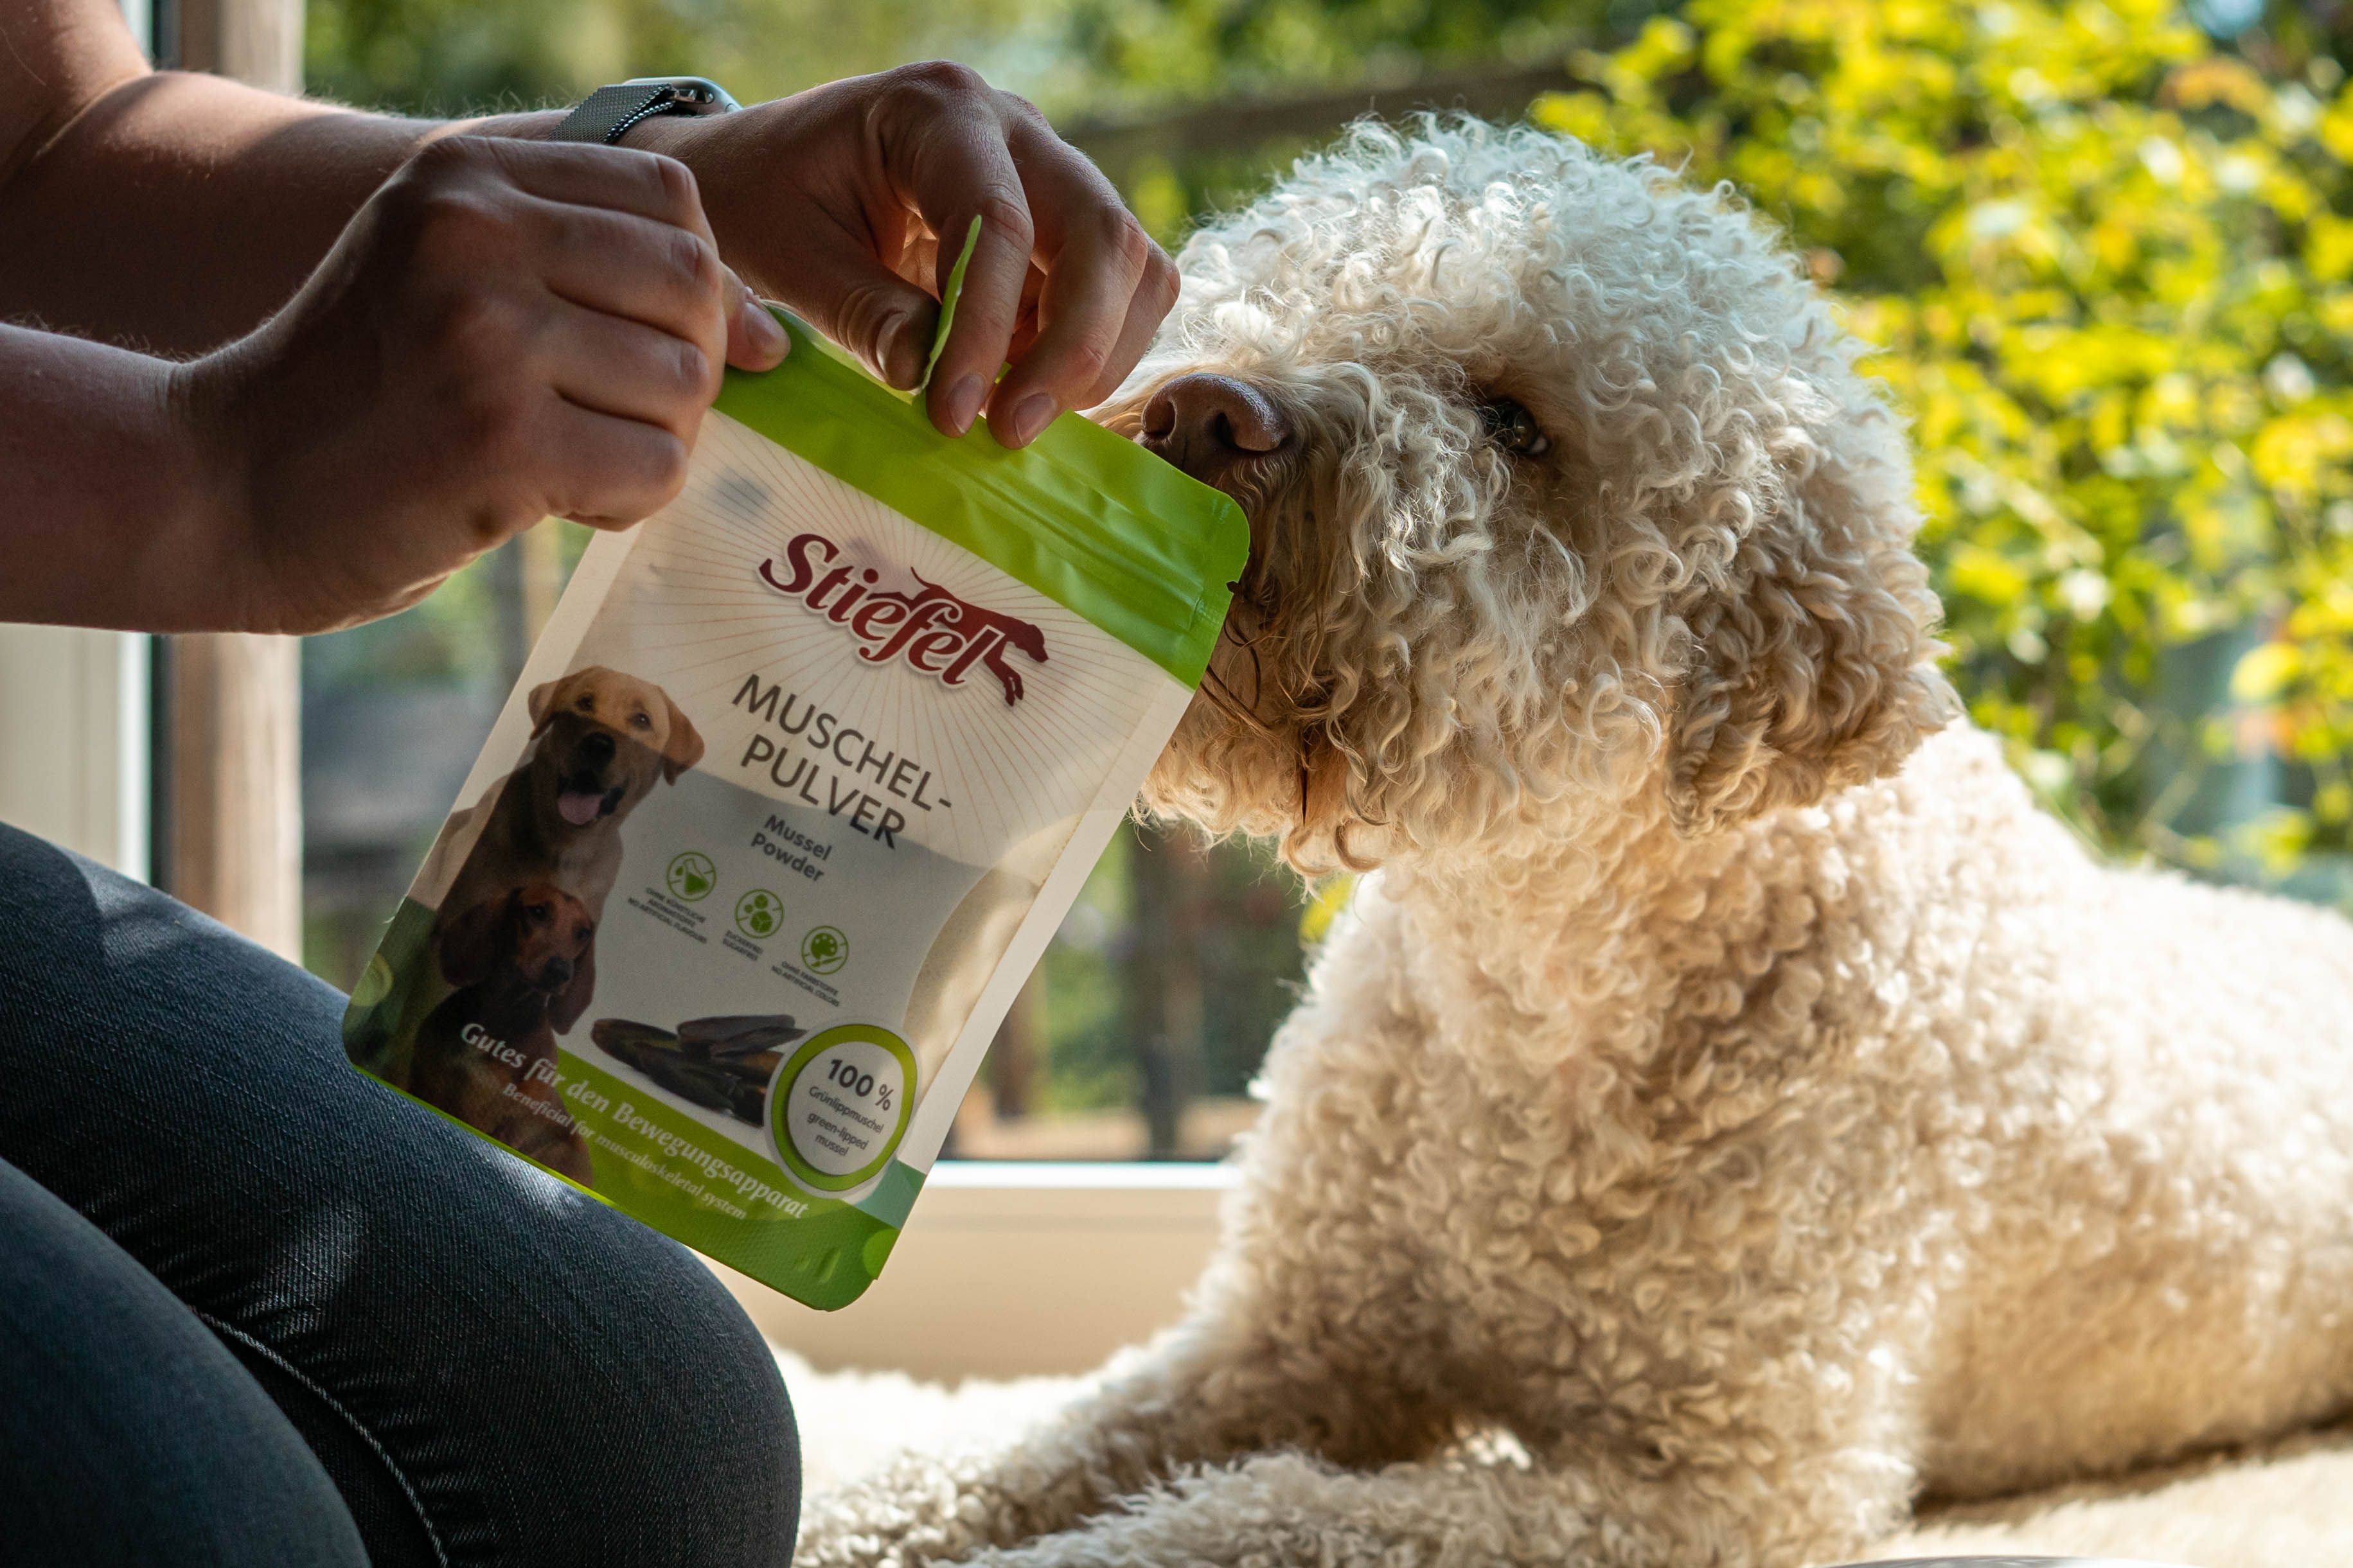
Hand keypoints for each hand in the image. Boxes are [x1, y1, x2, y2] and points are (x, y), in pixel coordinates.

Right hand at [175, 134, 787, 632]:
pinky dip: (627, 502)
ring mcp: (485, 332)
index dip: (692, 287)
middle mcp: (475, 233)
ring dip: (652, 445)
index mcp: (469, 176)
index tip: (641, 348)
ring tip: (571, 463)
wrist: (225, 484)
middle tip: (612, 420)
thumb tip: (776, 336)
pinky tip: (554, 504)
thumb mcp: (459, 283)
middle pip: (694, 290)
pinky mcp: (498, 438)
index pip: (673, 200)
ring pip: (686, 386)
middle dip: (683, 372)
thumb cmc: (365, 396)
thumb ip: (602, 278)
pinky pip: (656, 468)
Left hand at [642, 62, 1178, 447]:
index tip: (954, 417)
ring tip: (1016, 416)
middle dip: (1075, 345)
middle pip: (1102, 233)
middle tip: (1013, 430)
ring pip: (1132, 265)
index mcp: (936, 112)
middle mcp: (1014, 129)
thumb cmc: (763, 198)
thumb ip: (860, 310)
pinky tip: (1020, 386)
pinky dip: (1089, 351)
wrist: (762, 169)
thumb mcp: (786, 255)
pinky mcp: (1060, 226)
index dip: (986, 329)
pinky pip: (1119, 291)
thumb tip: (924, 376)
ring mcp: (1048, 173)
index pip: (998, 221)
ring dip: (1094, 354)